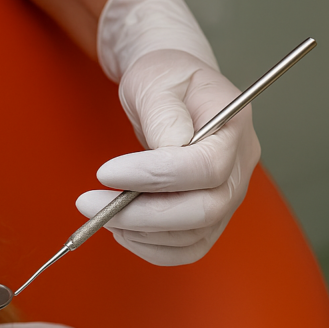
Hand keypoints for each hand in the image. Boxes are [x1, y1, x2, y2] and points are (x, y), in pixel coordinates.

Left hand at [76, 49, 260, 264]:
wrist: (171, 91)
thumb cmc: (165, 79)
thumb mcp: (157, 79)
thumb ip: (163, 113)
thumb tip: (169, 149)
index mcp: (234, 125)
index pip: (207, 166)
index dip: (155, 176)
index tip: (105, 172)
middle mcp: (240, 165)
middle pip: (205, 209)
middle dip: (141, 214)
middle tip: (89, 203)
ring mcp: (228, 194)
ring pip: (194, 236)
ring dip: (139, 232)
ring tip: (99, 211)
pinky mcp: (209, 216)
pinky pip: (187, 248)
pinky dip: (150, 247)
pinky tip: (121, 228)